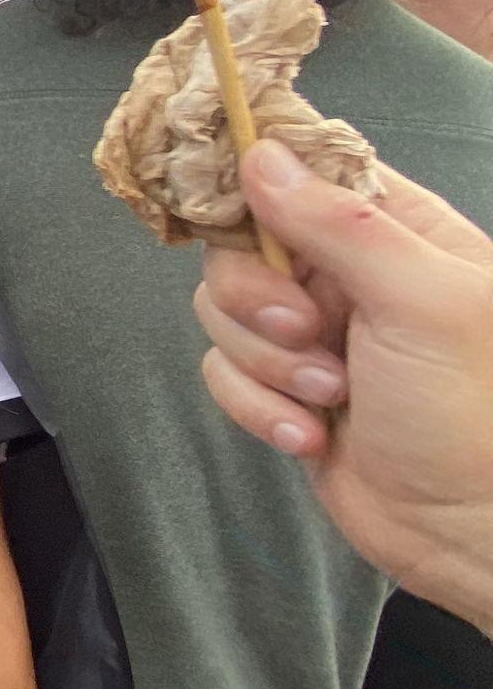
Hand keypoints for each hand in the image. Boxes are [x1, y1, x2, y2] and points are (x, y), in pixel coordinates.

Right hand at [195, 139, 492, 629]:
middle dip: (257, 297)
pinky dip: (257, 407)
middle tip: (308, 332)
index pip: (304, 169)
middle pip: (241, 242)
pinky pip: (224, 372)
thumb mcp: (423, 302)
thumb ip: (339, 223)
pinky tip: (311, 436)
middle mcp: (350, 274)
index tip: (220, 200)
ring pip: (223, 311)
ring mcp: (314, 332)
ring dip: (265, 363)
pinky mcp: (284, 389)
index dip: (253, 177)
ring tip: (328, 398)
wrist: (471, 535)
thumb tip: (260, 153)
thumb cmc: (476, 416)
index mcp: (399, 232)